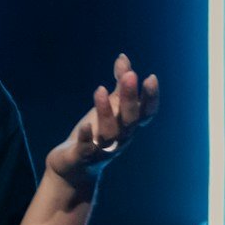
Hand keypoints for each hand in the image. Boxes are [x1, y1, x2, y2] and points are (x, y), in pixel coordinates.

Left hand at [46, 53, 159, 187]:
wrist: (73, 166)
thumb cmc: (96, 133)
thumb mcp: (109, 107)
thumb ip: (118, 86)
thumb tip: (124, 59)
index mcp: (128, 125)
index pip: (146, 113)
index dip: (150, 97)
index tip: (150, 77)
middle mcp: (121, 138)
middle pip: (130, 119)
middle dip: (130, 98)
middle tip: (130, 76)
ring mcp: (103, 149)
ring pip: (110, 133)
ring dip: (106, 112)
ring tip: (99, 90)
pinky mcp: (84, 157)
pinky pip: (88, 149)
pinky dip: (87, 138)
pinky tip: (85, 127)